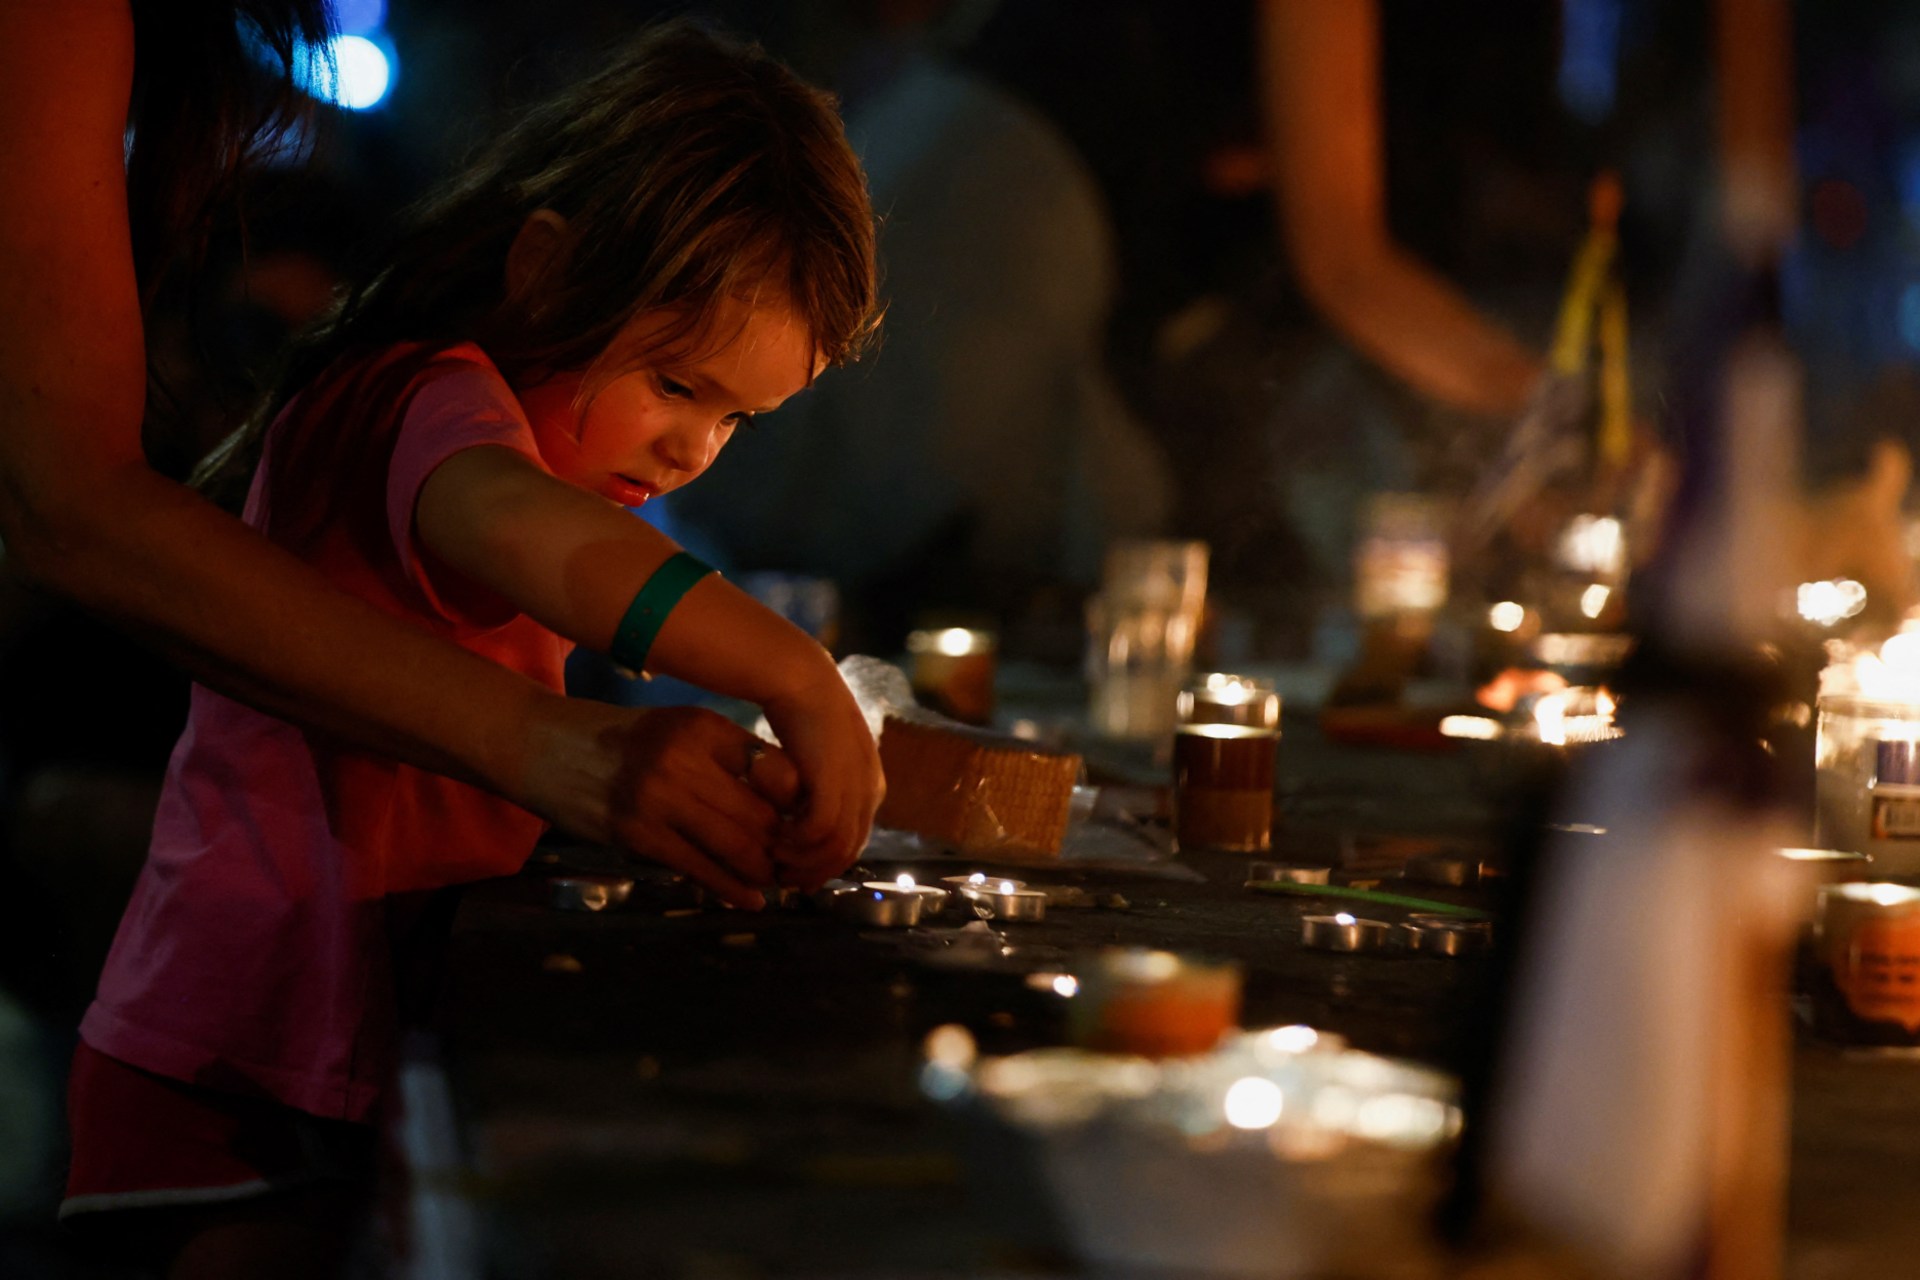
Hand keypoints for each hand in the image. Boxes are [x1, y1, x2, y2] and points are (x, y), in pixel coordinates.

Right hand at [519, 695, 793, 908]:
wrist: (546, 748)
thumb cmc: (624, 741)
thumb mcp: (679, 728)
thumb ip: (729, 755)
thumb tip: (792, 796)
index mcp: (703, 727)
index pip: (774, 771)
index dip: (799, 805)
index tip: (812, 825)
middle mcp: (683, 757)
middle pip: (761, 814)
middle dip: (786, 846)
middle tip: (800, 864)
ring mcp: (658, 797)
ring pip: (736, 846)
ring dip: (762, 872)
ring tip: (776, 881)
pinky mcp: (637, 833)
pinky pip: (699, 869)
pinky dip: (731, 890)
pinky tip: (750, 899)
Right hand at [757, 662, 883, 889]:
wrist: (801, 680)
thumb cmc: (800, 717)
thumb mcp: (815, 760)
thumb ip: (815, 791)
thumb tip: (798, 821)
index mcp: (869, 786)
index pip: (854, 840)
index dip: (826, 864)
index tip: (798, 876)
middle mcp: (869, 791)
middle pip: (848, 851)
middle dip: (814, 871)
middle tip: (782, 880)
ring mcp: (856, 788)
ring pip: (835, 847)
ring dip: (803, 861)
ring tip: (773, 861)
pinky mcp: (835, 783)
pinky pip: (820, 831)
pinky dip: (797, 843)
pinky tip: (774, 839)